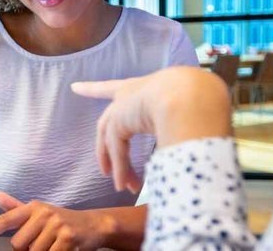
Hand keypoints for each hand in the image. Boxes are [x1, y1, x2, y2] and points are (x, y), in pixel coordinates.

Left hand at [0, 192, 114, 249]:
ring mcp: (57, 225)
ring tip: (54, 245)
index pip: (7, 219)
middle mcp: (44, 213)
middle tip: (43, 243)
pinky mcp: (68, 238)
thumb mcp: (40, 212)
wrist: (94, 225)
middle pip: (19, 244)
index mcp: (34, 207)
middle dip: (28, 249)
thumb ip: (17, 208)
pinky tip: (62, 249)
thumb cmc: (63, 221)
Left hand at [72, 67, 231, 192]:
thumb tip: (189, 139)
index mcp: (145, 85)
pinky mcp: (118, 122)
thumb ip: (181, 123)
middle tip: (105, 170)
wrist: (192, 93)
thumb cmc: (197, 96)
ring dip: (118, 166)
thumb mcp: (187, 109)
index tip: (74, 87)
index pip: (113, 87)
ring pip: (112, 141)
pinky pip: (117, 150)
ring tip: (124, 187)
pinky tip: (125, 185)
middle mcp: (128, 94)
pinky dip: (122, 168)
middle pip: (107, 122)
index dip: (93, 89)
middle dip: (105, 148)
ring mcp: (121, 108)